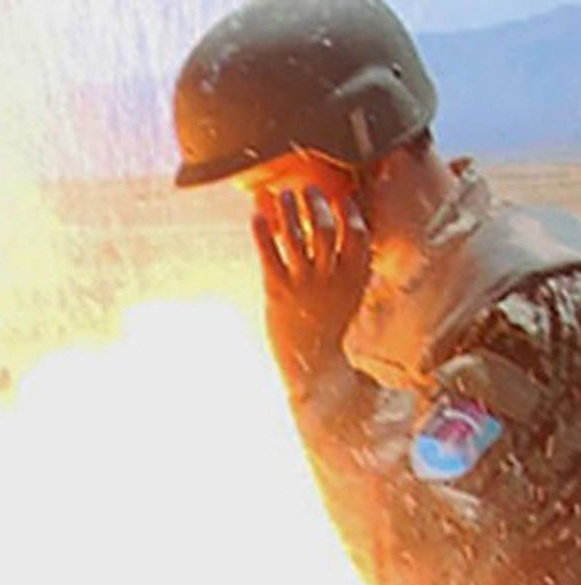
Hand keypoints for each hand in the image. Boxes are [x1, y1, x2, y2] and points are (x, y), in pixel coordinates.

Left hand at [253, 184, 371, 384]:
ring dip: (289, 210)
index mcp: (356, 275)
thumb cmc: (330, 329)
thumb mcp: (350, 296)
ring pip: (297, 235)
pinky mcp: (278, 291)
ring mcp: (304, 282)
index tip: (342, 196)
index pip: (358, 232)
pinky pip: (270, 254)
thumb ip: (351, 269)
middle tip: (308, 187)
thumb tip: (352, 240)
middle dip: (316, 203)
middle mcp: (332, 275)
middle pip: (325, 227)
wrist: (315, 366)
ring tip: (282, 194)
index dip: (350, 211)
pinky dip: (263, 231)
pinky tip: (256, 214)